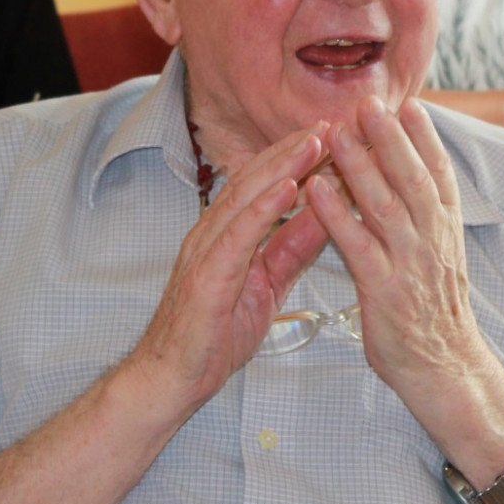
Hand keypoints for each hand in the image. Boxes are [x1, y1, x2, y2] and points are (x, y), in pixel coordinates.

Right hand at [128, 126, 330, 406]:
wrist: (173, 379)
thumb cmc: (213, 335)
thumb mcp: (267, 284)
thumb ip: (291, 250)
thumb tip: (322, 217)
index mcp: (226, 235)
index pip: (263, 186)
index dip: (295, 158)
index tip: (331, 136)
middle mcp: (212, 233)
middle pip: (255, 180)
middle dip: (293, 150)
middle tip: (330, 124)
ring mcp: (205, 251)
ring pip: (246, 197)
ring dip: (282, 166)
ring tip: (315, 142)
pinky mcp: (206, 275)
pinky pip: (237, 234)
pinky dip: (264, 207)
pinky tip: (288, 187)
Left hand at [306, 97, 498, 424]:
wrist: (444, 372)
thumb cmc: (432, 314)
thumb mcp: (438, 259)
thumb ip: (425, 221)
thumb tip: (410, 182)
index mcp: (446, 233)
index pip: (440, 176)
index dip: (426, 139)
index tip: (410, 104)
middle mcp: (432, 242)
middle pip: (414, 180)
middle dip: (391, 139)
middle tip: (369, 102)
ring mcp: (410, 265)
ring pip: (386, 206)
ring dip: (361, 166)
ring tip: (337, 132)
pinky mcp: (384, 291)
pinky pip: (358, 245)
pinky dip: (336, 214)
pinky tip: (316, 189)